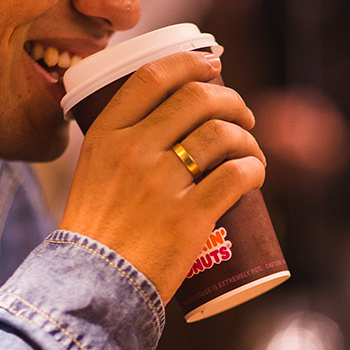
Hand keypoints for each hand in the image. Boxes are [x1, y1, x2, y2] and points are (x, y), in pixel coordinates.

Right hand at [60, 51, 262, 301]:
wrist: (93, 286)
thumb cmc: (97, 231)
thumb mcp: (93, 172)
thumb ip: (121, 144)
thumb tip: (166, 120)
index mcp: (106, 135)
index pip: (152, 77)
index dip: (190, 62)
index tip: (213, 65)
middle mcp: (134, 151)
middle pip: (196, 99)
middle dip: (230, 100)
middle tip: (242, 116)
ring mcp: (161, 183)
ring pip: (221, 135)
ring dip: (247, 138)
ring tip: (251, 151)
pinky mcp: (188, 217)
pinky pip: (235, 176)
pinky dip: (254, 169)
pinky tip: (257, 174)